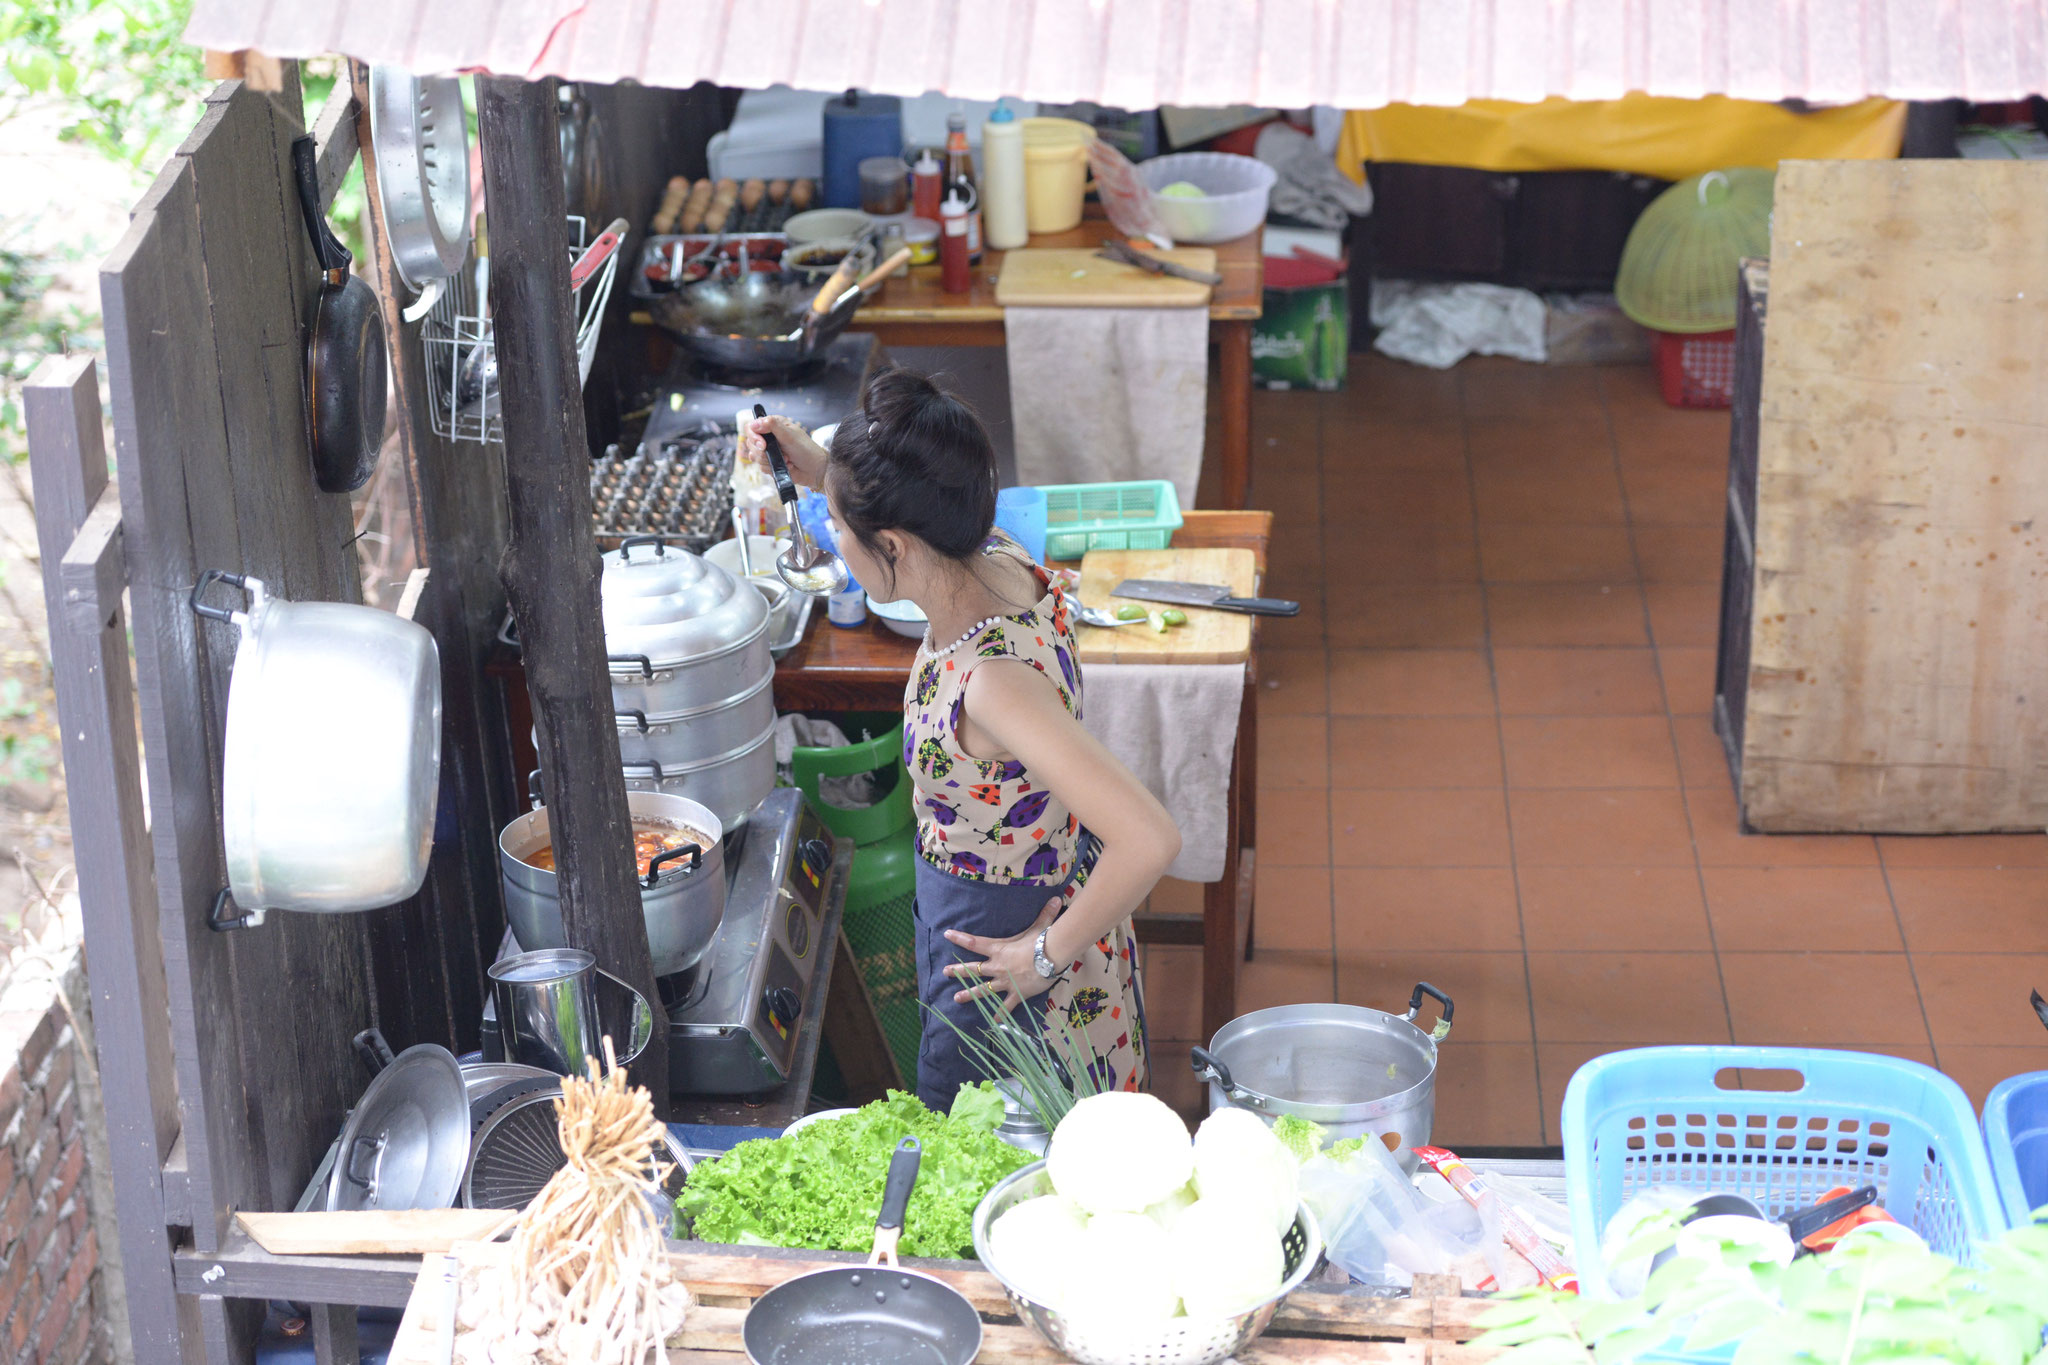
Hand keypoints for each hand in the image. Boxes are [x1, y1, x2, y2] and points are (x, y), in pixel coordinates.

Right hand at [741, 414, 829, 489]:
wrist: (815, 470)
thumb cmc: (806, 450)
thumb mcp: (789, 434)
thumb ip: (772, 426)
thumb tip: (755, 423)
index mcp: (773, 425)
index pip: (751, 427)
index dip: (753, 436)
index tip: (762, 444)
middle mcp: (769, 437)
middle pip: (751, 443)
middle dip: (764, 452)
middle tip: (780, 453)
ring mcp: (769, 451)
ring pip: (755, 457)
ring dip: (771, 460)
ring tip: (786, 458)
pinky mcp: (770, 464)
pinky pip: (762, 467)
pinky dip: (774, 468)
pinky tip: (786, 465)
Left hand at [943, 896, 1063, 1011]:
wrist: (1051, 958)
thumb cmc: (1043, 941)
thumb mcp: (1041, 926)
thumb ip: (1045, 914)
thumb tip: (1056, 899)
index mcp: (999, 949)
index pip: (974, 942)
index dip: (959, 938)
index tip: (946, 934)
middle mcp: (998, 967)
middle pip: (973, 969)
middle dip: (957, 970)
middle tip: (944, 972)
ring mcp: (1005, 982)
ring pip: (983, 989)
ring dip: (969, 994)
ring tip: (956, 998)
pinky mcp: (1016, 993)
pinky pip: (1006, 1006)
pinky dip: (1000, 1014)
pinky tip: (993, 1022)